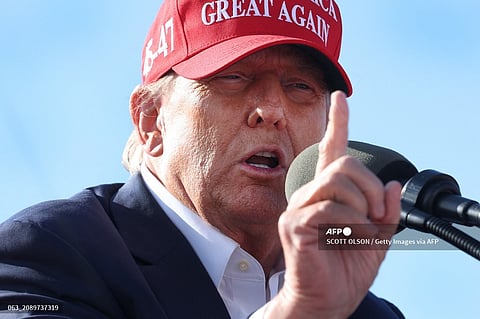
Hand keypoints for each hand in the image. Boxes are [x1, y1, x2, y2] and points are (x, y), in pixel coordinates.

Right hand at [266, 91, 401, 318]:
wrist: (326, 301)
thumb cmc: (344, 270)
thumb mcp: (376, 238)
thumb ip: (385, 212)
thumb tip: (392, 186)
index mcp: (328, 195)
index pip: (330, 150)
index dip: (337, 123)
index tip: (339, 99)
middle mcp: (309, 195)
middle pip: (344, 164)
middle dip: (371, 188)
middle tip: (376, 216)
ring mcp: (298, 208)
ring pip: (337, 182)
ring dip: (362, 207)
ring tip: (361, 230)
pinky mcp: (293, 225)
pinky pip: (329, 208)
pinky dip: (350, 223)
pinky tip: (348, 238)